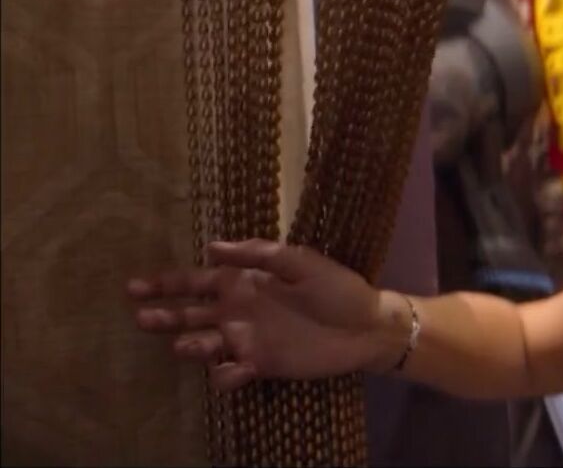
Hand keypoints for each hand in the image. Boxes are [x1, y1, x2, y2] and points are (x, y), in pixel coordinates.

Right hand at [127, 239, 396, 392]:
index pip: (196, 282)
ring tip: (184, 344)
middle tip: (141, 317)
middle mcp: (238, 311)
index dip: (166, 284)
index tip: (135, 286)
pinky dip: (224, 376)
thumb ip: (258, 254)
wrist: (368, 326)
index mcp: (245, 283)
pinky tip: (231, 369)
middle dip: (164, 315)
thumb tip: (211, 247)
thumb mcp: (302, 262)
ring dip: (190, 345)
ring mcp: (247, 340)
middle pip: (190, 314)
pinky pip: (230, 373)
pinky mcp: (261, 365)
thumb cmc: (338, 289)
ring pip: (204, 344)